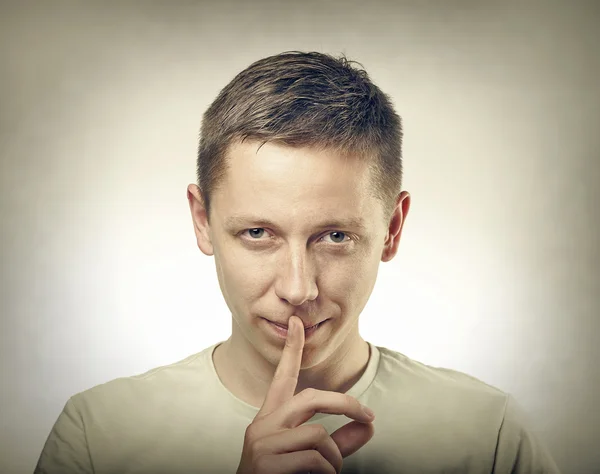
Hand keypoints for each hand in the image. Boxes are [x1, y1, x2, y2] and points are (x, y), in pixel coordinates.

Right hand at [236, 316, 375, 473]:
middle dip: (346, 404)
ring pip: (318, 436)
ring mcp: (262, 443)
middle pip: (311, 398)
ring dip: (335, 459)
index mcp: (271, 418)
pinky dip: (327, 473)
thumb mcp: (315, 458)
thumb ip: (341, 441)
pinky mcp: (265, 462)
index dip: (291, 349)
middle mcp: (263, 424)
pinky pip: (314, 460)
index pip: (283, 377)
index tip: (296, 322)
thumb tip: (369, 424)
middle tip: (370, 416)